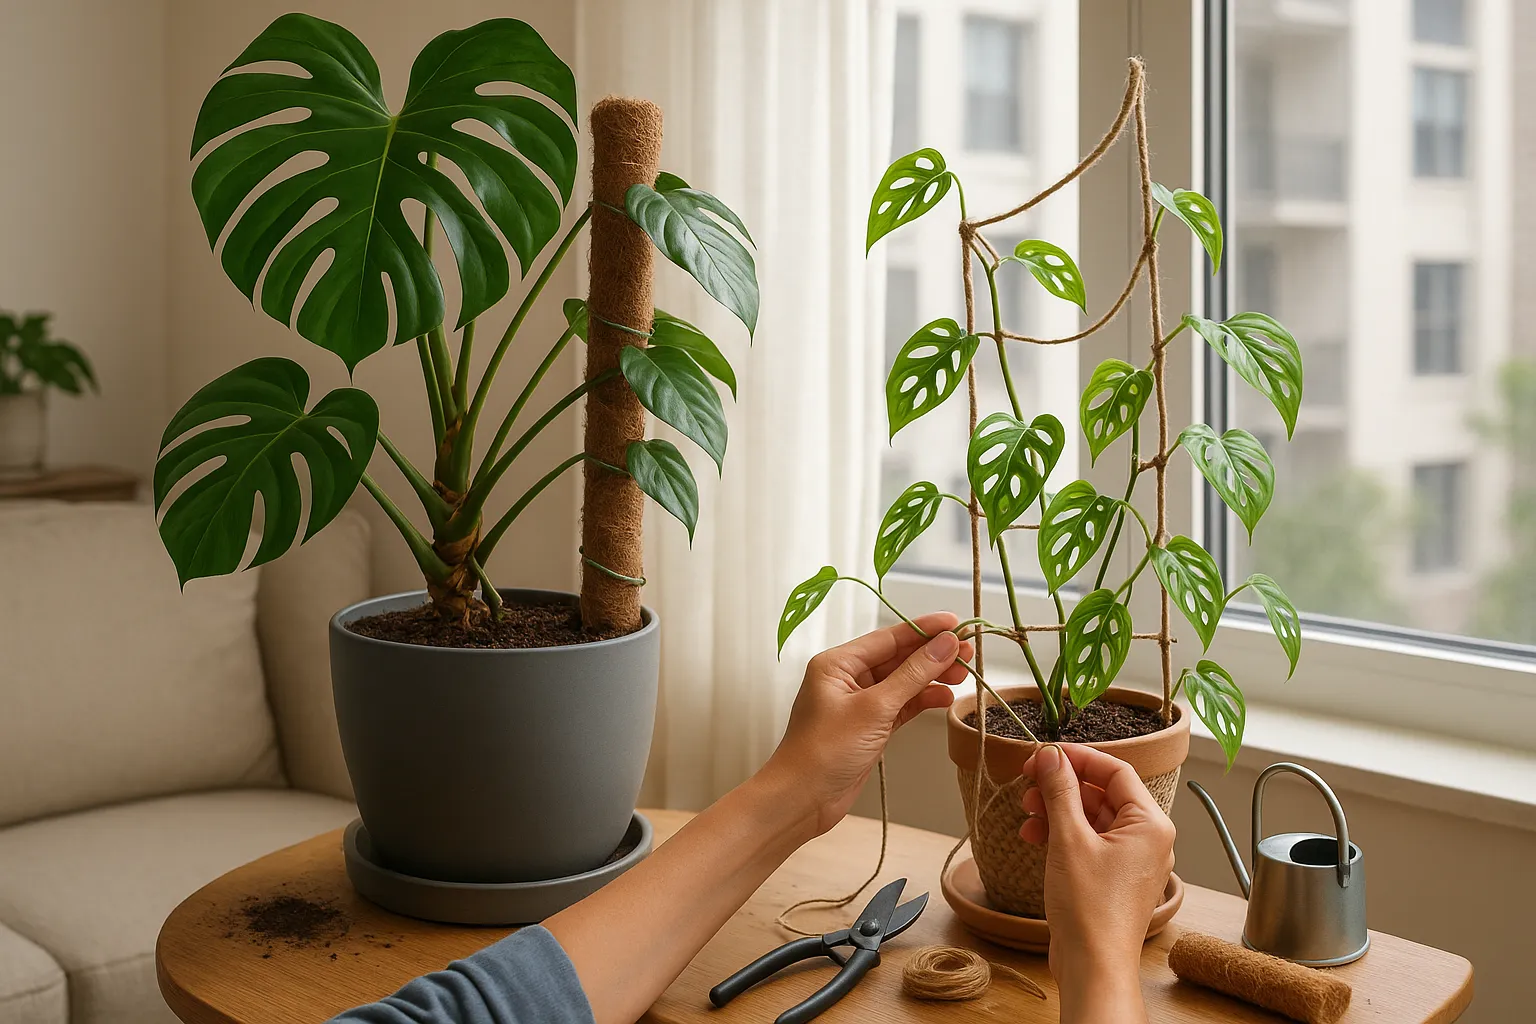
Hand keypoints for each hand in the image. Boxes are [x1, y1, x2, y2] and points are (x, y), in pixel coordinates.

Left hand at [759, 613, 971, 838]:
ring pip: (902, 683)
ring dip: (931, 678)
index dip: (925, 629)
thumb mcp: (874, 708)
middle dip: (933, 655)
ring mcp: (859, 704)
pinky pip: (901, 706)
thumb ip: (913, 675)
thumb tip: (945, 645)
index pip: (888, 637)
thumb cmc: (825, 751)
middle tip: (969, 652)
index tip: (956, 624)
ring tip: (963, 675)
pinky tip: (945, 698)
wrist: (802, 800)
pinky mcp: (869, 727)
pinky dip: (922, 702)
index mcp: (837, 664)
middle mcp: (847, 678)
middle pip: (898, 658)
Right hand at [1020, 744, 1173, 1022]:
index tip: (1043, 754)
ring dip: (1056, 810)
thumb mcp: (1068, 839)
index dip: (1077, 758)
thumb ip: (1059, 791)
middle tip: (1027, 783)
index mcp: (1150, 824)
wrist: (1092, 966)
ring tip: (1026, 813)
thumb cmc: (1089, 907)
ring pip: (1091, 817)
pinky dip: (1061, 833)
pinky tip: (1033, 835)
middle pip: (1102, 793)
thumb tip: (1050, 755)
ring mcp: (1130, 859)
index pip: (1115, 771)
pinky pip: (1088, 841)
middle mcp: (1147, 838)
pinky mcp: (1112, 877)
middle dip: (1061, 786)